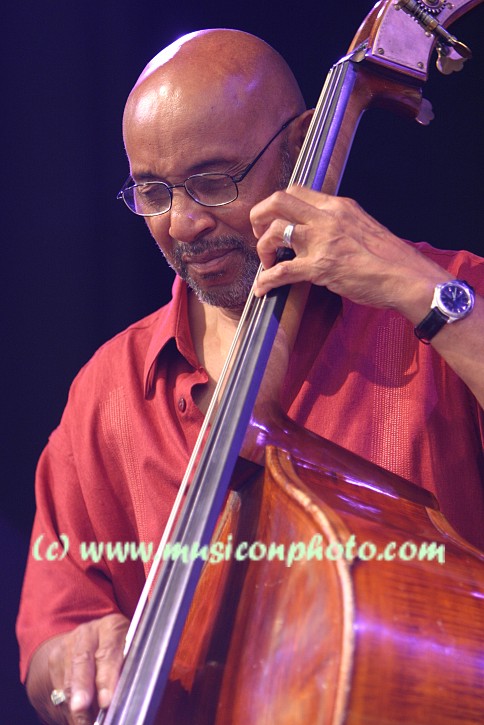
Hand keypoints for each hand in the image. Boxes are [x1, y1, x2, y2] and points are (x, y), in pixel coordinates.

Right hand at [27, 613, 128, 723]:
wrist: (94, 643)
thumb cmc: (122, 652)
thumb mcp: (131, 654)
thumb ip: (129, 671)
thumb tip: (128, 696)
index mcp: (113, 627)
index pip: (108, 651)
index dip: (106, 677)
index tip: (106, 701)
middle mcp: (89, 632)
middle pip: (83, 661)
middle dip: (82, 688)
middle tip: (82, 709)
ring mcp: (70, 643)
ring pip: (69, 677)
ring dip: (73, 703)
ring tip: (82, 721)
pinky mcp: (56, 658)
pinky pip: (58, 686)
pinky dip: (66, 705)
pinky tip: (75, 716)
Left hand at [250, 186, 448, 320]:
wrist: (406, 276)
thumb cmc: (389, 257)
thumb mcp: (363, 226)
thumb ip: (339, 224)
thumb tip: (320, 231)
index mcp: (338, 206)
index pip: (296, 190)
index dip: (277, 204)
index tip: (274, 220)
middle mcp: (327, 218)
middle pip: (278, 201)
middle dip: (259, 216)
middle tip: (259, 235)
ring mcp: (322, 241)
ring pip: (275, 232)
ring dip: (262, 248)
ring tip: (267, 264)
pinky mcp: (320, 268)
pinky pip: (282, 271)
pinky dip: (266, 280)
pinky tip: (261, 289)